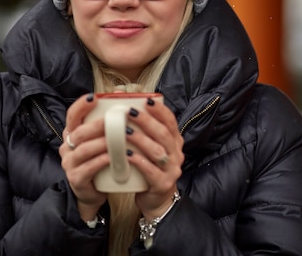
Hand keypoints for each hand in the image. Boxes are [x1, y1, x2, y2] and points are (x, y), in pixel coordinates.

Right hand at [59, 93, 108, 220]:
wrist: (96, 192)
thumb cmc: (102, 160)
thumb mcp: (104, 138)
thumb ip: (110, 117)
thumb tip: (121, 92)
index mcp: (73, 133)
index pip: (72, 115)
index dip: (81, 106)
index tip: (94, 98)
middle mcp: (68, 147)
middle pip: (79, 132)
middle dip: (97, 124)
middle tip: (114, 119)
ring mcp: (70, 164)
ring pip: (84, 150)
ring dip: (102, 143)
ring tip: (118, 138)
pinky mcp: (76, 179)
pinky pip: (88, 168)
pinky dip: (102, 161)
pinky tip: (113, 157)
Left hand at [126, 97, 183, 218]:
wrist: (156, 201)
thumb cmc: (150, 169)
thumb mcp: (152, 148)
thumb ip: (145, 130)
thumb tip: (128, 105)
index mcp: (175, 142)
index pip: (171, 122)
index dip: (160, 110)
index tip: (147, 101)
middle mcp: (176, 154)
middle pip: (163, 134)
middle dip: (147, 121)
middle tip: (130, 112)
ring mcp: (171, 169)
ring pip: (157, 151)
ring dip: (141, 139)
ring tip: (125, 131)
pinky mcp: (162, 184)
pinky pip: (150, 170)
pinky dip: (138, 161)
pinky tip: (126, 154)